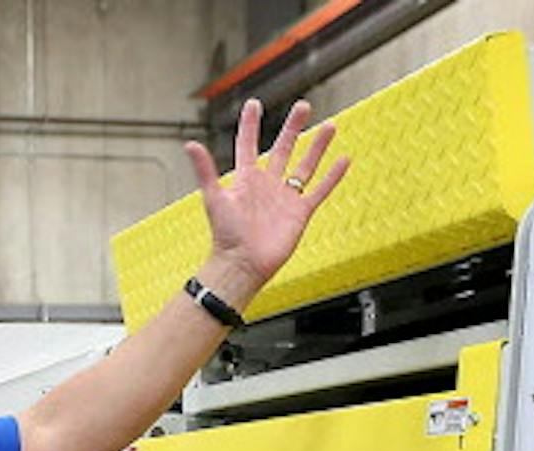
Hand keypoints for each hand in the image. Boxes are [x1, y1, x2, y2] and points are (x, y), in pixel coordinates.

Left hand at [183, 98, 349, 304]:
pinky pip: (319, 190)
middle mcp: (267, 185)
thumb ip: (204, 170)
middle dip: (293, 127)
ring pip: (305, 165)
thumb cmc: (225, 235)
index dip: (250, 125)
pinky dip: (332, 176)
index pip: (247, 144)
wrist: (242, 264)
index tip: (254, 104)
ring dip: (317, 147)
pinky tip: (343, 159)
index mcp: (246, 179)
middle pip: (282, 149)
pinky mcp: (300, 212)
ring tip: (330, 125)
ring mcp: (285, 198)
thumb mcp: (213, 198)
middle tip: (304, 106)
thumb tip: (190, 144)